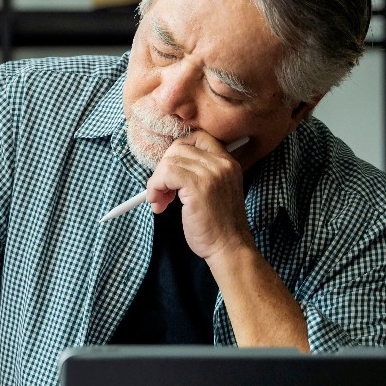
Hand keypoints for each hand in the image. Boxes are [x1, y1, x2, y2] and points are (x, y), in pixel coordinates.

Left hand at [145, 132, 253, 260]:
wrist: (229, 248)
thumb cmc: (218, 226)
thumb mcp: (215, 191)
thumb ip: (200, 174)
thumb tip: (167, 165)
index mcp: (228, 162)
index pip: (197, 138)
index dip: (177, 153)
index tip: (171, 175)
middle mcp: (222, 163)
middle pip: (178, 148)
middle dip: (163, 169)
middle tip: (162, 192)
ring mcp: (211, 173)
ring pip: (169, 161)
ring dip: (156, 182)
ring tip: (160, 202)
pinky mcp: (198, 186)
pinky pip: (166, 174)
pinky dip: (155, 187)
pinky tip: (158, 204)